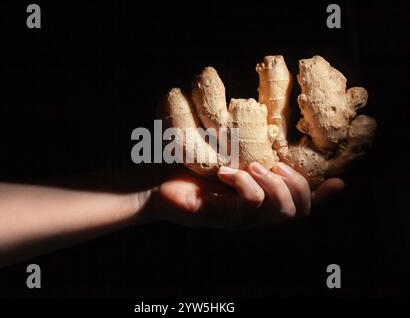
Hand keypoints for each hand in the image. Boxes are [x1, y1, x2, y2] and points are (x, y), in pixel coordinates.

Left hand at [144, 162, 343, 228]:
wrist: (154, 184)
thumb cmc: (189, 169)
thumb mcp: (223, 156)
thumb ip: (248, 152)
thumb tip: (268, 135)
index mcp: (259, 200)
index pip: (299, 206)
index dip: (322, 198)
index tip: (339, 182)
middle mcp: (254, 214)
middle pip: (299, 212)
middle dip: (300, 185)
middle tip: (281, 165)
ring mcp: (240, 220)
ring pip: (281, 210)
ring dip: (275, 183)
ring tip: (255, 165)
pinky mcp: (224, 218)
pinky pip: (251, 204)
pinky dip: (246, 183)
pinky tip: (228, 172)